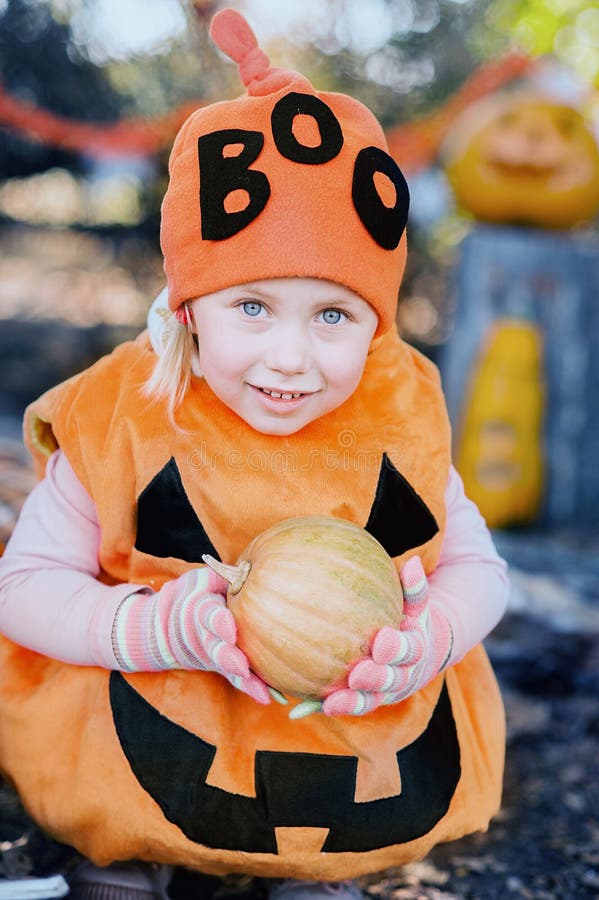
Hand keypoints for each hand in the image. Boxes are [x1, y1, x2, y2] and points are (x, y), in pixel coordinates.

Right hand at [112, 566, 269, 704]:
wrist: (167, 626)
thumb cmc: (195, 593)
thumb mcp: (203, 580)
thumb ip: (224, 576)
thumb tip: (251, 568)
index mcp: (198, 610)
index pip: (207, 615)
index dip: (218, 622)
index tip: (230, 628)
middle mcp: (203, 637)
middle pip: (215, 648)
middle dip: (228, 658)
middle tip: (242, 667)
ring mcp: (212, 656)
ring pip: (227, 668)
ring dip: (244, 680)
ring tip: (264, 692)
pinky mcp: (222, 667)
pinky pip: (237, 680)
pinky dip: (252, 689)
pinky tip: (270, 698)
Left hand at [291, 556, 452, 718]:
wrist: (419, 653)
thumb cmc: (409, 620)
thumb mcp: (416, 604)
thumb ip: (414, 586)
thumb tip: (413, 563)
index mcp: (415, 650)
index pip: (409, 650)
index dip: (396, 648)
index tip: (381, 641)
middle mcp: (402, 675)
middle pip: (391, 681)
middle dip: (375, 678)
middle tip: (357, 673)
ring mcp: (384, 692)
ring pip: (369, 700)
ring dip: (351, 702)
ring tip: (331, 702)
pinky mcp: (365, 700)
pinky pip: (345, 706)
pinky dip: (325, 708)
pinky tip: (299, 710)